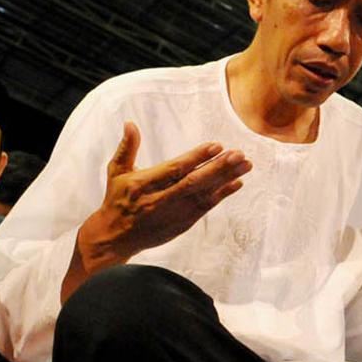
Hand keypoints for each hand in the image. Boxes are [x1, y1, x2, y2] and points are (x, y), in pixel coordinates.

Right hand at [78, 122, 250, 270]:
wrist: (116, 238)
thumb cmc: (117, 200)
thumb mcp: (116, 173)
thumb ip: (127, 148)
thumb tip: (130, 124)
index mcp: (142, 184)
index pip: (174, 169)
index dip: (196, 158)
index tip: (216, 146)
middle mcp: (159, 200)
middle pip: (193, 182)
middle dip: (218, 168)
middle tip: (239, 154)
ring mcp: (173, 213)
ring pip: (204, 194)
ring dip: (226, 179)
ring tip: (246, 165)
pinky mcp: (183, 223)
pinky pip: (206, 207)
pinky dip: (222, 195)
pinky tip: (238, 182)